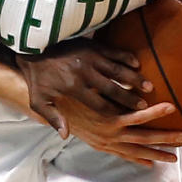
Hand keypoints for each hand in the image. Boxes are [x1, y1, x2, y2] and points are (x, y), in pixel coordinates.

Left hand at [16, 37, 153, 123]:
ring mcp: (89, 58)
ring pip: (117, 70)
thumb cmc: (37, 78)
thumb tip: (66, 136)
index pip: (100, 105)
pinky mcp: (92, 45)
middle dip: (130, 98)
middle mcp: (84, 74)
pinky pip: (114, 52)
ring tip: (149, 86)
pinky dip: (127, 58)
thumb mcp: (39, 101)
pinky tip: (137, 64)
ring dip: (134, 78)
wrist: (32, 48)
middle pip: (113, 89)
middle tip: (145, 104)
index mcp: (74, 89)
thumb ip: (53, 118)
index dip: (116, 113)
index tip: (129, 118)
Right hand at [54, 95, 181, 165]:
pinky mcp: (101, 146)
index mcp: (109, 117)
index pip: (138, 116)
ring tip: (175, 158)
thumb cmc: (72, 91)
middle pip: (143, 138)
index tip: (172, 107)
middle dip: (165, 138)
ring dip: (156, 154)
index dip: (155, 112)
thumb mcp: (92, 85)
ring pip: (136, 151)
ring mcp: (106, 142)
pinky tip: (150, 163)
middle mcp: (109, 134)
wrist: (50, 105)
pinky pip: (123, 156)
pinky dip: (137, 159)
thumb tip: (131, 80)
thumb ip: (111, 88)